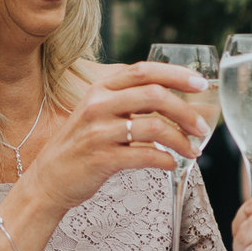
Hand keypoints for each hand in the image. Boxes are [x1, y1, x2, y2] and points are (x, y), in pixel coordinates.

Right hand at [15, 62, 206, 215]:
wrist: (48, 179)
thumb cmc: (81, 146)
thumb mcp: (98, 114)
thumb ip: (128, 102)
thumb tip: (176, 102)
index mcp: (100, 89)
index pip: (143, 71)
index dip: (175, 74)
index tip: (200, 84)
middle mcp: (98, 106)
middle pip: (155, 96)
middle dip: (186, 112)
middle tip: (203, 128)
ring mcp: (99, 132)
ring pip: (154, 128)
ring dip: (181, 140)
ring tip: (192, 151)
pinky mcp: (102, 159)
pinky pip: (145, 156)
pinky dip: (165, 160)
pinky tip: (171, 164)